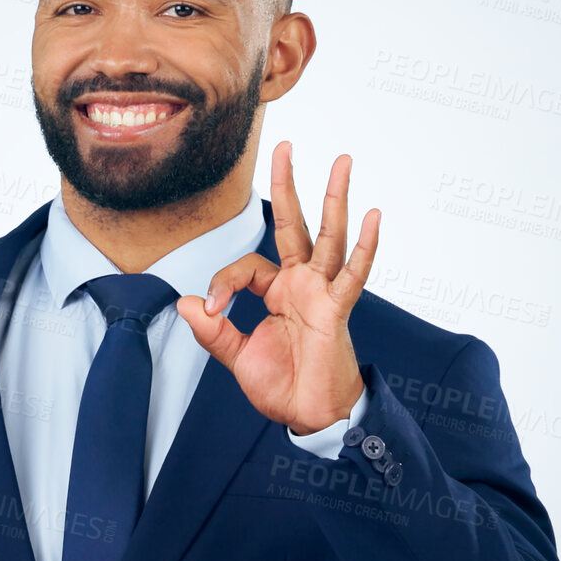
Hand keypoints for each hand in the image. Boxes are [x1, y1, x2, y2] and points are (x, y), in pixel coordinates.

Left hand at [177, 140, 378, 435]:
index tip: (213, 310)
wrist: (310, 416)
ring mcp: (322, 293)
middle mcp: (302, 284)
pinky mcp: (337, 310)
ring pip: (328, 236)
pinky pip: (353, 275)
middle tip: (282, 144)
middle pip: (293, 224)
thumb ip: (213, 331)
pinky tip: (373, 215)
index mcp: (277, 291)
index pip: (246, 267)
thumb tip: (187, 303)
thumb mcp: (237, 357)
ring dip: (334, 198)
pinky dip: (365, 247)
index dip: (224, 283)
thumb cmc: (282, 385)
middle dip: (288, 184)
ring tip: (341, 161)